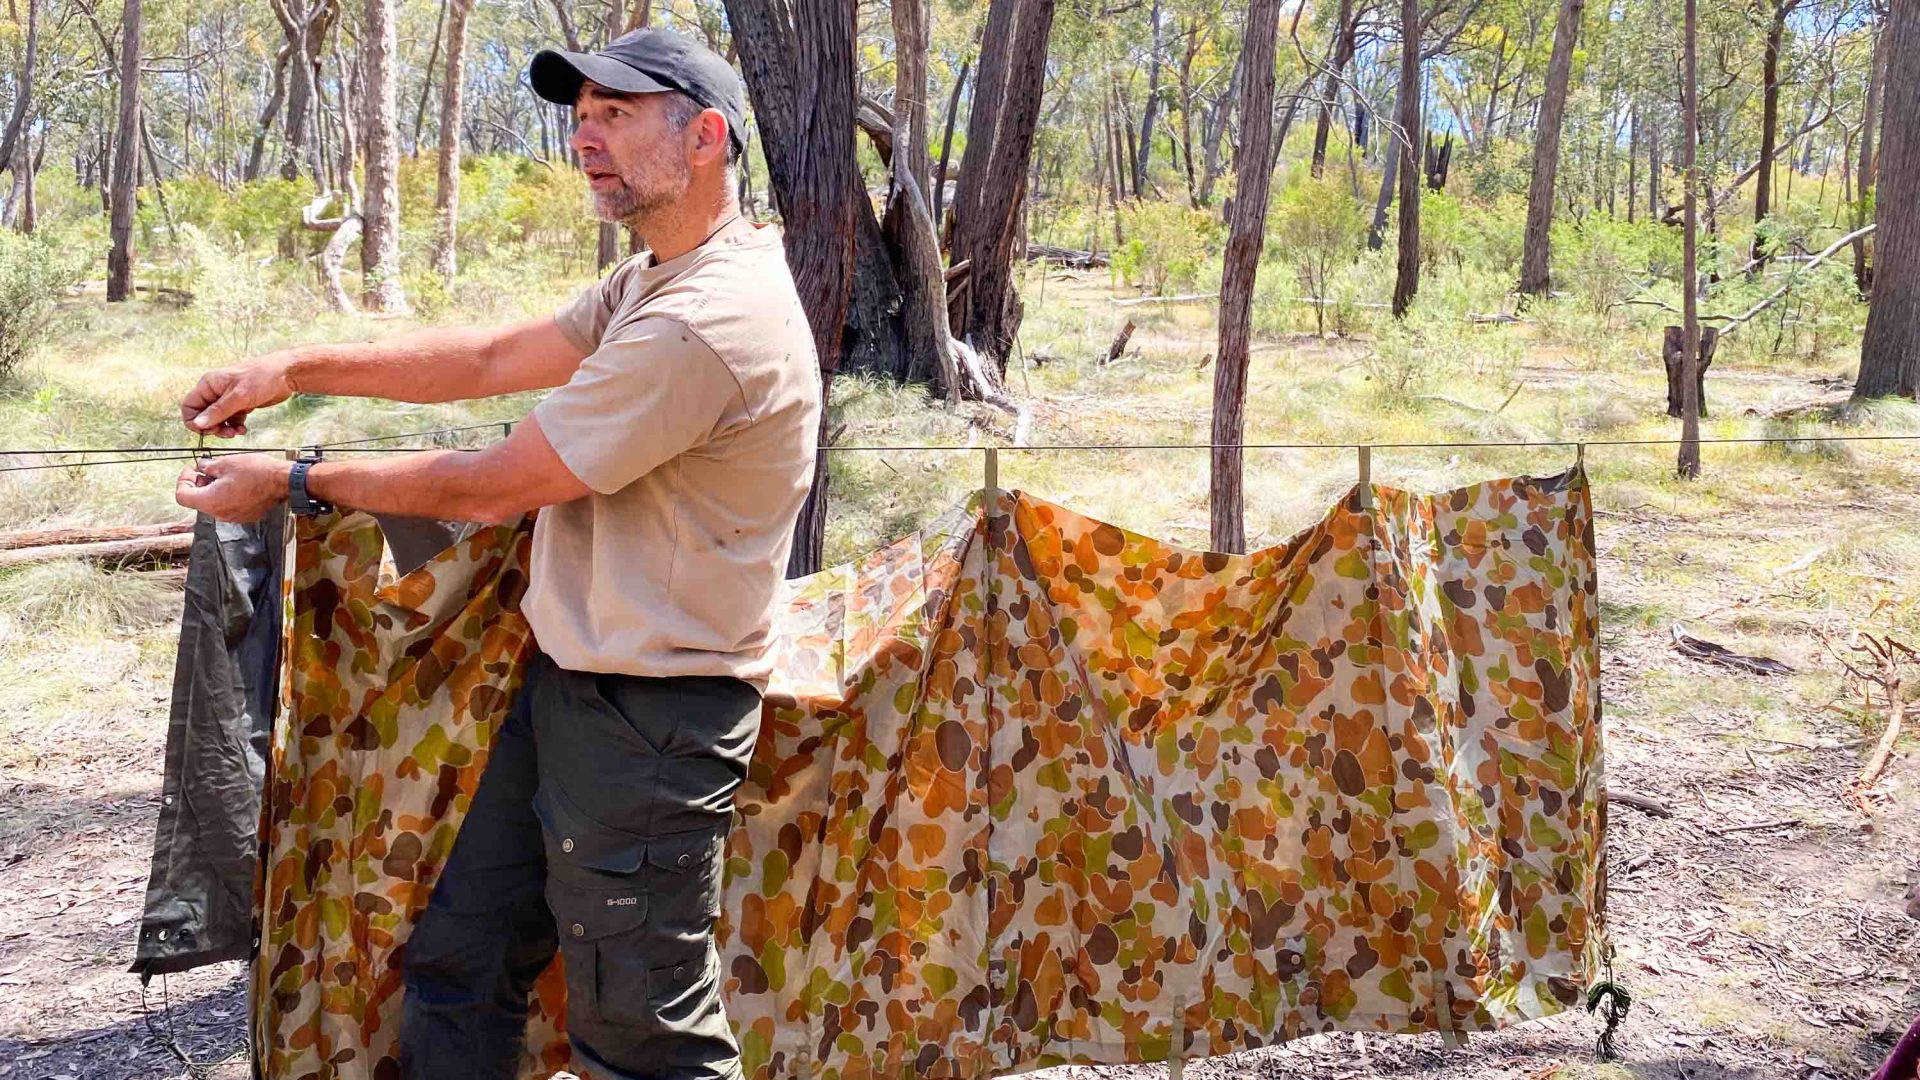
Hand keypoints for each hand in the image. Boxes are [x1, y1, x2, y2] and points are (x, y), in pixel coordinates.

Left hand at [174, 454, 292, 522]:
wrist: (283, 482)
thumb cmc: (256, 472)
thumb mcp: (226, 462)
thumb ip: (208, 467)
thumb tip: (202, 466)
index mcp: (210, 501)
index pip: (182, 496)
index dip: (183, 480)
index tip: (192, 470)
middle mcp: (219, 514)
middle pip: (198, 500)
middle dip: (199, 483)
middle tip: (208, 468)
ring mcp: (233, 517)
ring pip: (214, 503)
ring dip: (214, 489)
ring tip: (225, 473)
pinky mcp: (246, 516)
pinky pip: (229, 506)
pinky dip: (228, 495)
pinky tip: (238, 482)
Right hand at [180, 355, 297, 436]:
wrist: (286, 374)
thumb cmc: (262, 378)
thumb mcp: (238, 397)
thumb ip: (218, 411)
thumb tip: (198, 424)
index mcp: (209, 384)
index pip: (189, 406)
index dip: (194, 421)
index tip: (208, 430)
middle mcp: (215, 391)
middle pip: (203, 415)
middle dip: (212, 427)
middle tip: (227, 434)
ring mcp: (228, 399)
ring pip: (217, 420)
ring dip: (224, 429)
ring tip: (237, 432)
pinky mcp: (240, 405)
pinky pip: (230, 420)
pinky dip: (234, 427)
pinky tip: (243, 429)